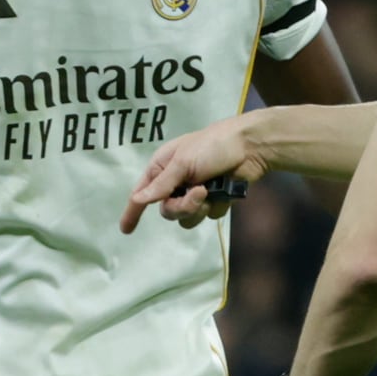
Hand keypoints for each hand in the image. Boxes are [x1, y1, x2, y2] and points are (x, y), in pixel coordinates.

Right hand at [121, 115, 269, 233]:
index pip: (142, 193)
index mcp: (163, 168)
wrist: (251, 146)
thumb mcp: (182, 162)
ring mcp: (195, 192)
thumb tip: (137, 200)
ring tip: (211, 192)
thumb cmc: (212, 145)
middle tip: (199, 193)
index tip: (125, 230)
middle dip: (182, 207)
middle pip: (167, 211)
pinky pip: (208, 215)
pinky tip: (225, 191)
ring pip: (187, 217)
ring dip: (198, 208)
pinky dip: (216, 204)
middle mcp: (176, 182)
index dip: (133, 211)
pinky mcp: (214, 199)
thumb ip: (161, 185)